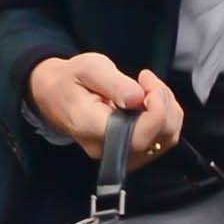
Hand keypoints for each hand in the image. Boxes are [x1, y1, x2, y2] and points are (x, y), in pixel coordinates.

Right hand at [25, 52, 184, 167]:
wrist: (55, 95)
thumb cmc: (71, 80)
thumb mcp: (89, 68)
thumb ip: (114, 84)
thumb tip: (138, 98)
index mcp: (92, 129)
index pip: (137, 137)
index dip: (156, 112)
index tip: (147, 83)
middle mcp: (107, 150)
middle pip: (158, 139)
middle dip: (164, 103)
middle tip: (146, 79)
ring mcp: (119, 155)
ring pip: (165, 140)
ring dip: (167, 109)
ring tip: (149, 87)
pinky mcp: (130, 152)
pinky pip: (161, 139)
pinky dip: (165, 116)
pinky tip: (150, 100)